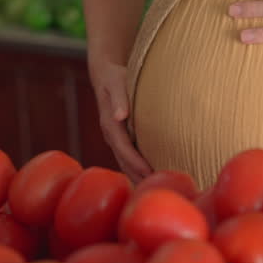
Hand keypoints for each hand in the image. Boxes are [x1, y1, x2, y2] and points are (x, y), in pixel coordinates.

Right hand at [88, 58, 152, 181]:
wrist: (105, 75)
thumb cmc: (114, 77)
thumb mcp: (116, 82)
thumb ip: (118, 98)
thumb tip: (119, 115)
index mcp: (110, 125)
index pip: (123, 148)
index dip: (136, 162)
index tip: (149, 172)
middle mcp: (111, 135)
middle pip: (124, 161)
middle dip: (139, 175)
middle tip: (157, 187)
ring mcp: (115, 139)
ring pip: (125, 163)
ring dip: (138, 176)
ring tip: (156, 187)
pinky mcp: (121, 139)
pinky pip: (128, 159)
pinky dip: (138, 170)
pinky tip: (151, 176)